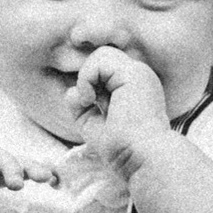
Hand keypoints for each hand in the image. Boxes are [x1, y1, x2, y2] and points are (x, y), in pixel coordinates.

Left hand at [65, 46, 170, 189]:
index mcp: (135, 89)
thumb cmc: (122, 149)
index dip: (91, 85)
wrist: (141, 158)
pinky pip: (100, 59)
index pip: (106, 72)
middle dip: (88, 79)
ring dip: (86, 76)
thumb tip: (71, 90)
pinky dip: (87, 76)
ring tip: (88, 100)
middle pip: (103, 60)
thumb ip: (81, 107)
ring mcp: (139, 73)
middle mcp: (139, 78)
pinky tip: (90, 98)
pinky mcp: (134, 73)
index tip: (90, 108)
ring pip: (102, 54)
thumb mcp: (94, 125)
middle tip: (88, 103)